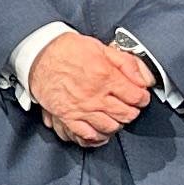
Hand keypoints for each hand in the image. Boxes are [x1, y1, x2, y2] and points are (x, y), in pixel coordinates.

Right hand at [27, 31, 153, 145]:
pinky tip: (101, 131)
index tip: (140, 96)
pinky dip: (98, 136)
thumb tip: (144, 78)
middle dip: (132, 111)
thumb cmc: (68, 50)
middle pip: (126, 114)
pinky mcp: (68, 117)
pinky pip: (87, 135)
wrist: (39, 55)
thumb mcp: (101, 48)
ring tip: (116, 117)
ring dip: (117, 123)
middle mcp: (95, 96)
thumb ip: (126, 63)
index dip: (142, 97)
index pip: (136, 96)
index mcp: (106, 76)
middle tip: (129, 106)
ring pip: (110, 127)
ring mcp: (81, 109)